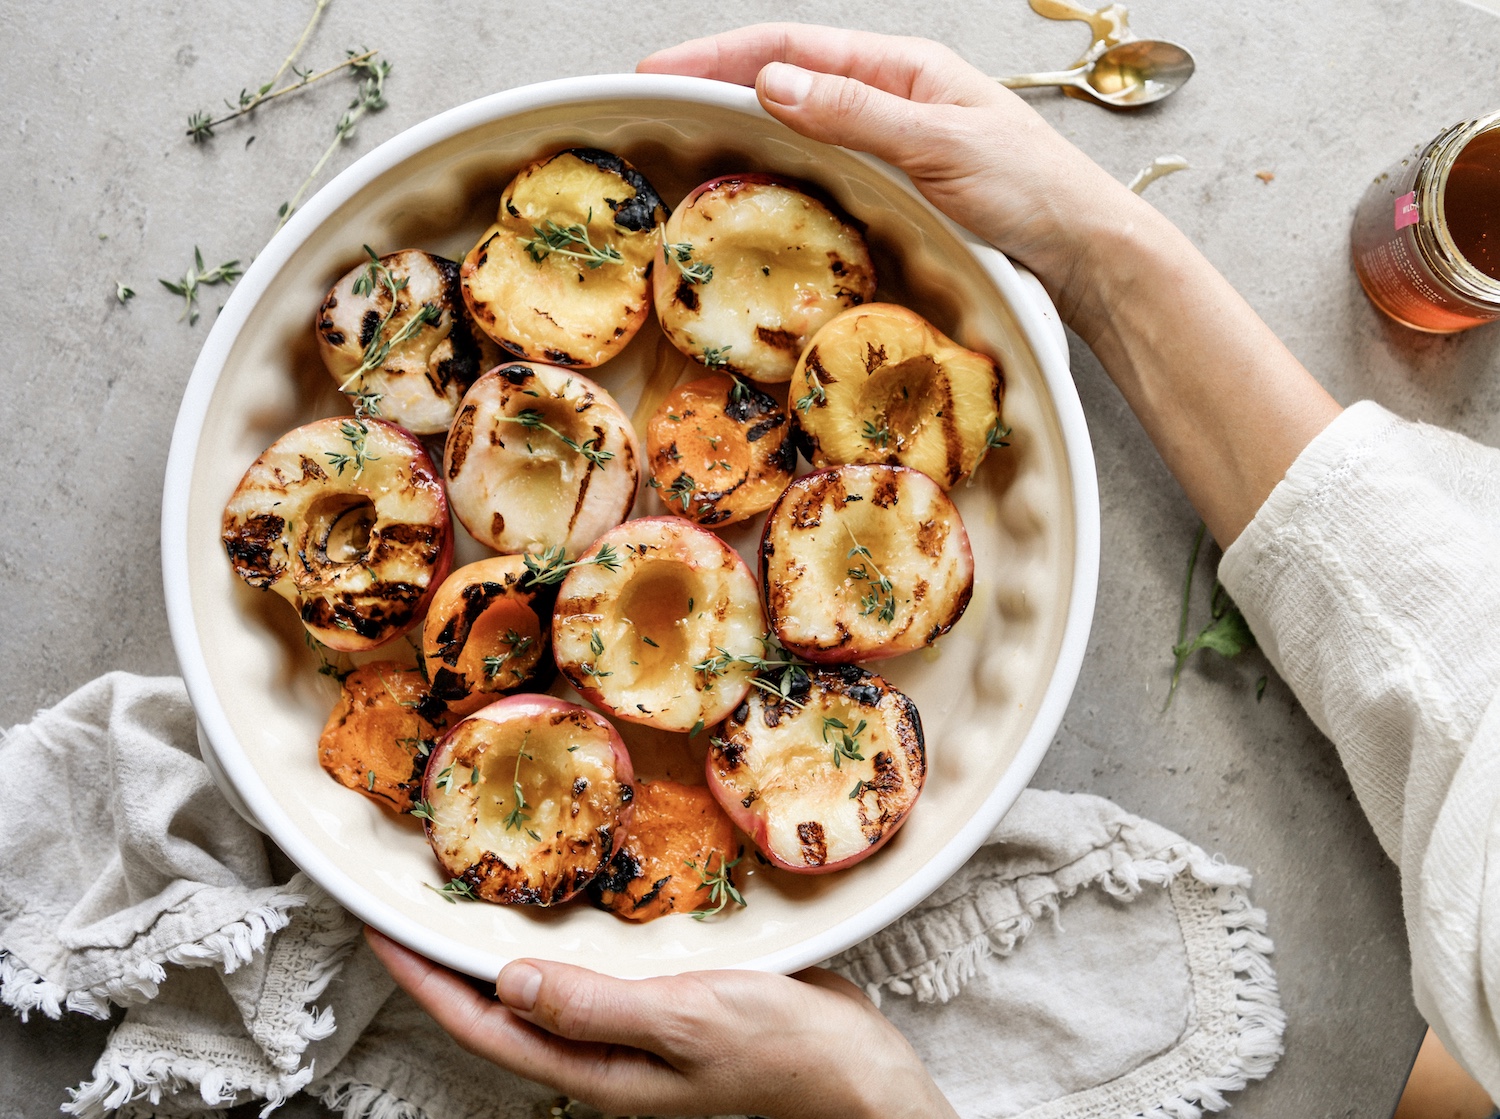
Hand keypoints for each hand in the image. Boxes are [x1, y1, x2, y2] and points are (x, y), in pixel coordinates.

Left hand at [366, 927, 957, 1118]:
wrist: (853, 1065)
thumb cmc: (780, 1050)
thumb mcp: (683, 1020)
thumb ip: (594, 1004)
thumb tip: (505, 982)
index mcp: (594, 1067)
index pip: (483, 1024)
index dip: (425, 979)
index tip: (380, 928)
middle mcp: (599, 1050)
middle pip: (499, 1006)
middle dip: (446, 960)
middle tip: (406, 898)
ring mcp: (629, 1025)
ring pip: (541, 983)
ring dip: (497, 941)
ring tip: (462, 890)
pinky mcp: (659, 997)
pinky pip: (588, 966)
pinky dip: (558, 933)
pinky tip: (557, 897)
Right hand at [640, 23, 1341, 545]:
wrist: (1084, 247)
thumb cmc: (1028, 189)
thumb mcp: (938, 143)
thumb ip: (855, 113)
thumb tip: (771, 83)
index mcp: (901, 67)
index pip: (791, 47)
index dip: (720, 55)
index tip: (659, 70)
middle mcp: (891, 94)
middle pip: (787, 74)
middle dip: (718, 80)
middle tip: (655, 101)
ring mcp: (893, 139)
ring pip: (801, 116)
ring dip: (743, 119)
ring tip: (687, 135)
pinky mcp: (899, 182)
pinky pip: (823, 158)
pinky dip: (780, 159)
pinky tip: (758, 178)